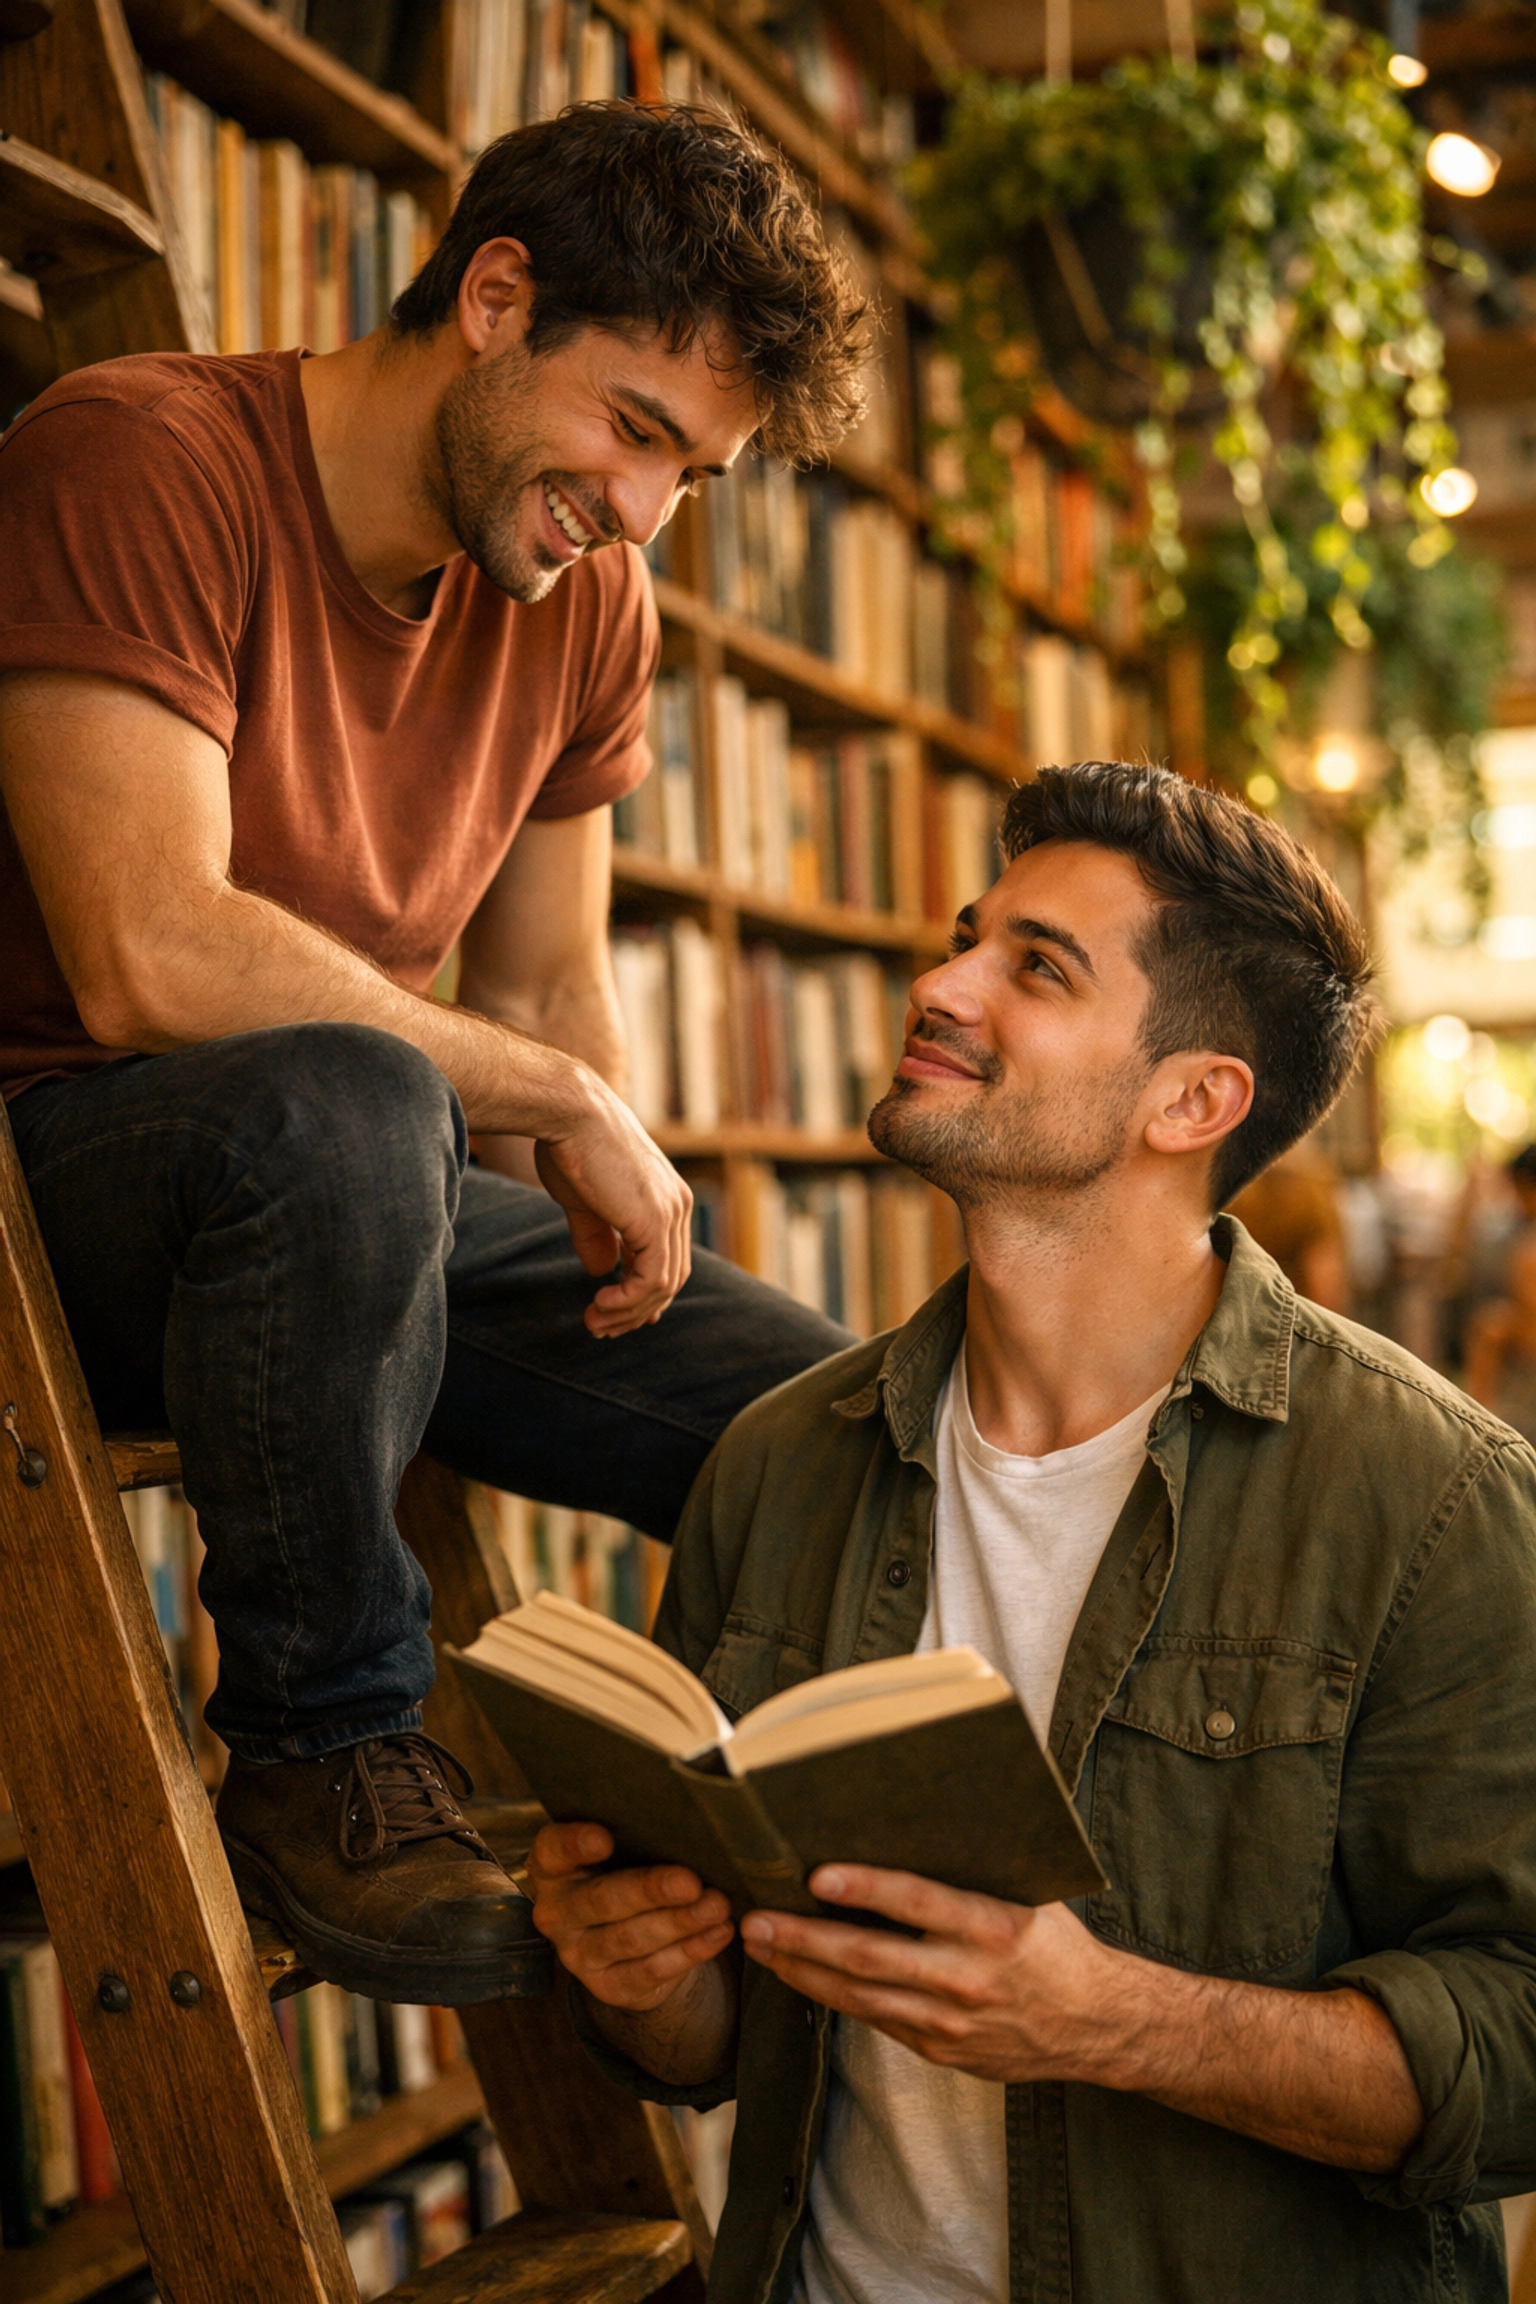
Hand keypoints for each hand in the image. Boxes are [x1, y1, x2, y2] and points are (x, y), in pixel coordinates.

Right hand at [527, 1822, 735, 2011]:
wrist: (628, 1940)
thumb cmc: (626, 1874)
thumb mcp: (621, 1852)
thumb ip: (637, 1836)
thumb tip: (688, 1823)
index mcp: (554, 1869)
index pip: (552, 1851)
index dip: (574, 1844)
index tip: (605, 1838)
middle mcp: (558, 1913)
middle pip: (601, 1900)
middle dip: (649, 1890)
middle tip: (689, 1882)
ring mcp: (580, 1955)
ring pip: (630, 1939)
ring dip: (678, 1923)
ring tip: (716, 1906)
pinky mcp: (609, 1986)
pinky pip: (651, 1970)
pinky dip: (690, 1951)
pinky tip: (717, 1932)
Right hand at [534, 1082, 692, 1337]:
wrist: (568, 1111)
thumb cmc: (569, 1145)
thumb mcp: (584, 1201)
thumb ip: (598, 1236)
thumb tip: (601, 1270)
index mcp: (666, 1197)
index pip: (668, 1258)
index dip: (645, 1293)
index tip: (615, 1312)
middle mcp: (678, 1205)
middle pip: (671, 1277)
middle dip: (635, 1310)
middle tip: (600, 1327)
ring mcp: (671, 1212)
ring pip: (663, 1285)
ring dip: (628, 1312)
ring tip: (594, 1321)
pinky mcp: (656, 1220)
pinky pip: (652, 1280)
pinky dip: (628, 1300)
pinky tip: (600, 1303)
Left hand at [739, 1863, 1125, 2084]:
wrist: (1097, 2025)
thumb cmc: (1055, 1945)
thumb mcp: (1026, 1896)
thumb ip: (970, 1874)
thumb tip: (906, 1825)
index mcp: (993, 1927)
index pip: (918, 1901)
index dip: (865, 1888)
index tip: (816, 1875)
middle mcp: (967, 1976)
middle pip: (870, 1957)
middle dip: (805, 1939)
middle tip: (757, 1920)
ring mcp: (950, 2020)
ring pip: (861, 1997)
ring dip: (804, 1972)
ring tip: (762, 1948)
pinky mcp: (941, 2049)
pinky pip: (877, 2021)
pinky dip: (835, 1998)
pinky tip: (804, 1977)